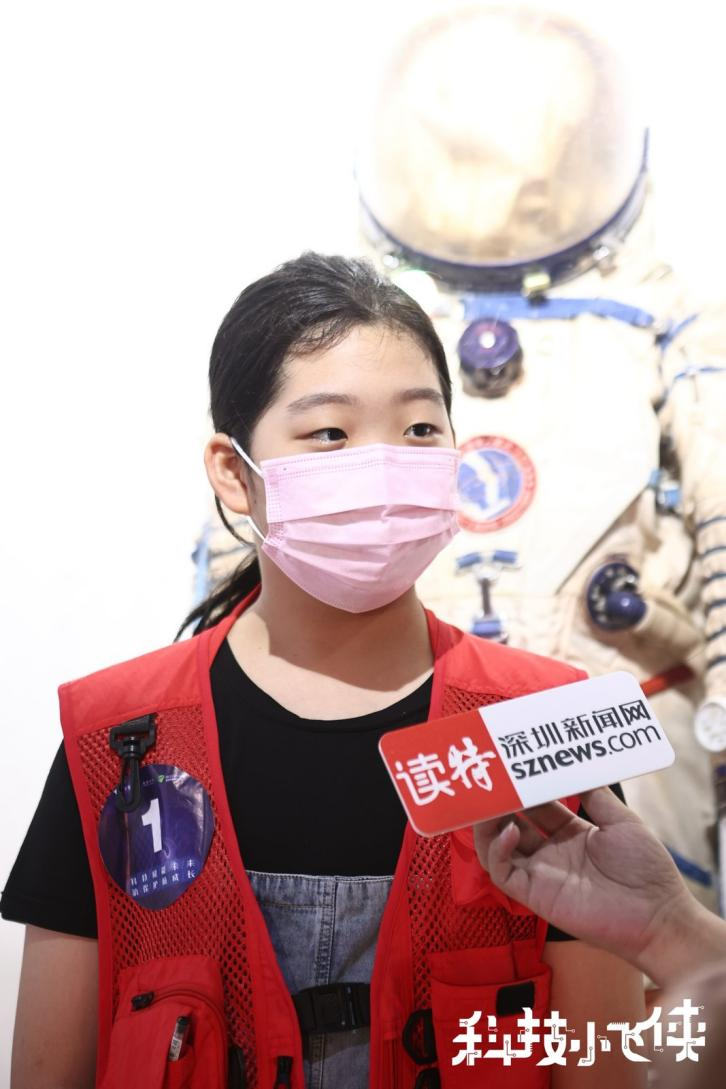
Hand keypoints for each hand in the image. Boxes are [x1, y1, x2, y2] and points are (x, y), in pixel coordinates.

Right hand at [473, 787, 691, 971]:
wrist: (657, 914)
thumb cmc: (646, 869)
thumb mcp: (623, 822)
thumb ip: (597, 796)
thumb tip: (577, 767)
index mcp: (571, 833)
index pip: (536, 806)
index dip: (524, 789)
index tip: (514, 767)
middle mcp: (551, 852)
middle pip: (511, 823)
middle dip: (499, 804)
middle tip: (492, 781)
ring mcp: (541, 874)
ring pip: (497, 848)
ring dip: (488, 826)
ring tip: (490, 804)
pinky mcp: (535, 895)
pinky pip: (503, 873)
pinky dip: (497, 850)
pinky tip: (509, 831)